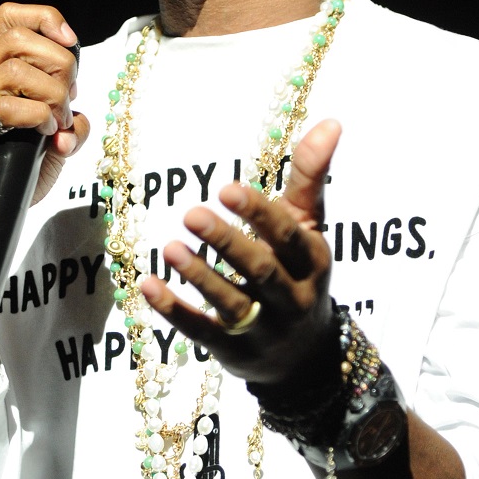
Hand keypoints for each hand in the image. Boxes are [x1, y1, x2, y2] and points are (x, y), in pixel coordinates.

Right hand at [0, 3, 89, 245]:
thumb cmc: (12, 173)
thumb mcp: (52, 143)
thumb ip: (71, 124)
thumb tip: (78, 116)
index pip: (9, 18)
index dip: (45, 19)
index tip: (71, 44)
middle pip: (19, 39)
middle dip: (59, 66)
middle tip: (66, 102)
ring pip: (15, 70)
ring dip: (51, 95)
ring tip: (56, 122)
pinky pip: (7, 108)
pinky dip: (38, 117)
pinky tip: (45, 134)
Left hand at [139, 119, 340, 389]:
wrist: (304, 356)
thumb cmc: (299, 273)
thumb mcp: (309, 228)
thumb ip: (310, 177)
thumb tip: (330, 121)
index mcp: (311, 260)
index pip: (287, 234)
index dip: (258, 212)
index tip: (226, 188)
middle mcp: (292, 297)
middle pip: (261, 270)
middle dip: (227, 242)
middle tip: (191, 214)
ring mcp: (263, 329)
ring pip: (231, 304)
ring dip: (200, 276)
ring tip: (169, 247)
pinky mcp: (233, 351)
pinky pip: (202, 332)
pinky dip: (174, 310)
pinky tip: (148, 285)